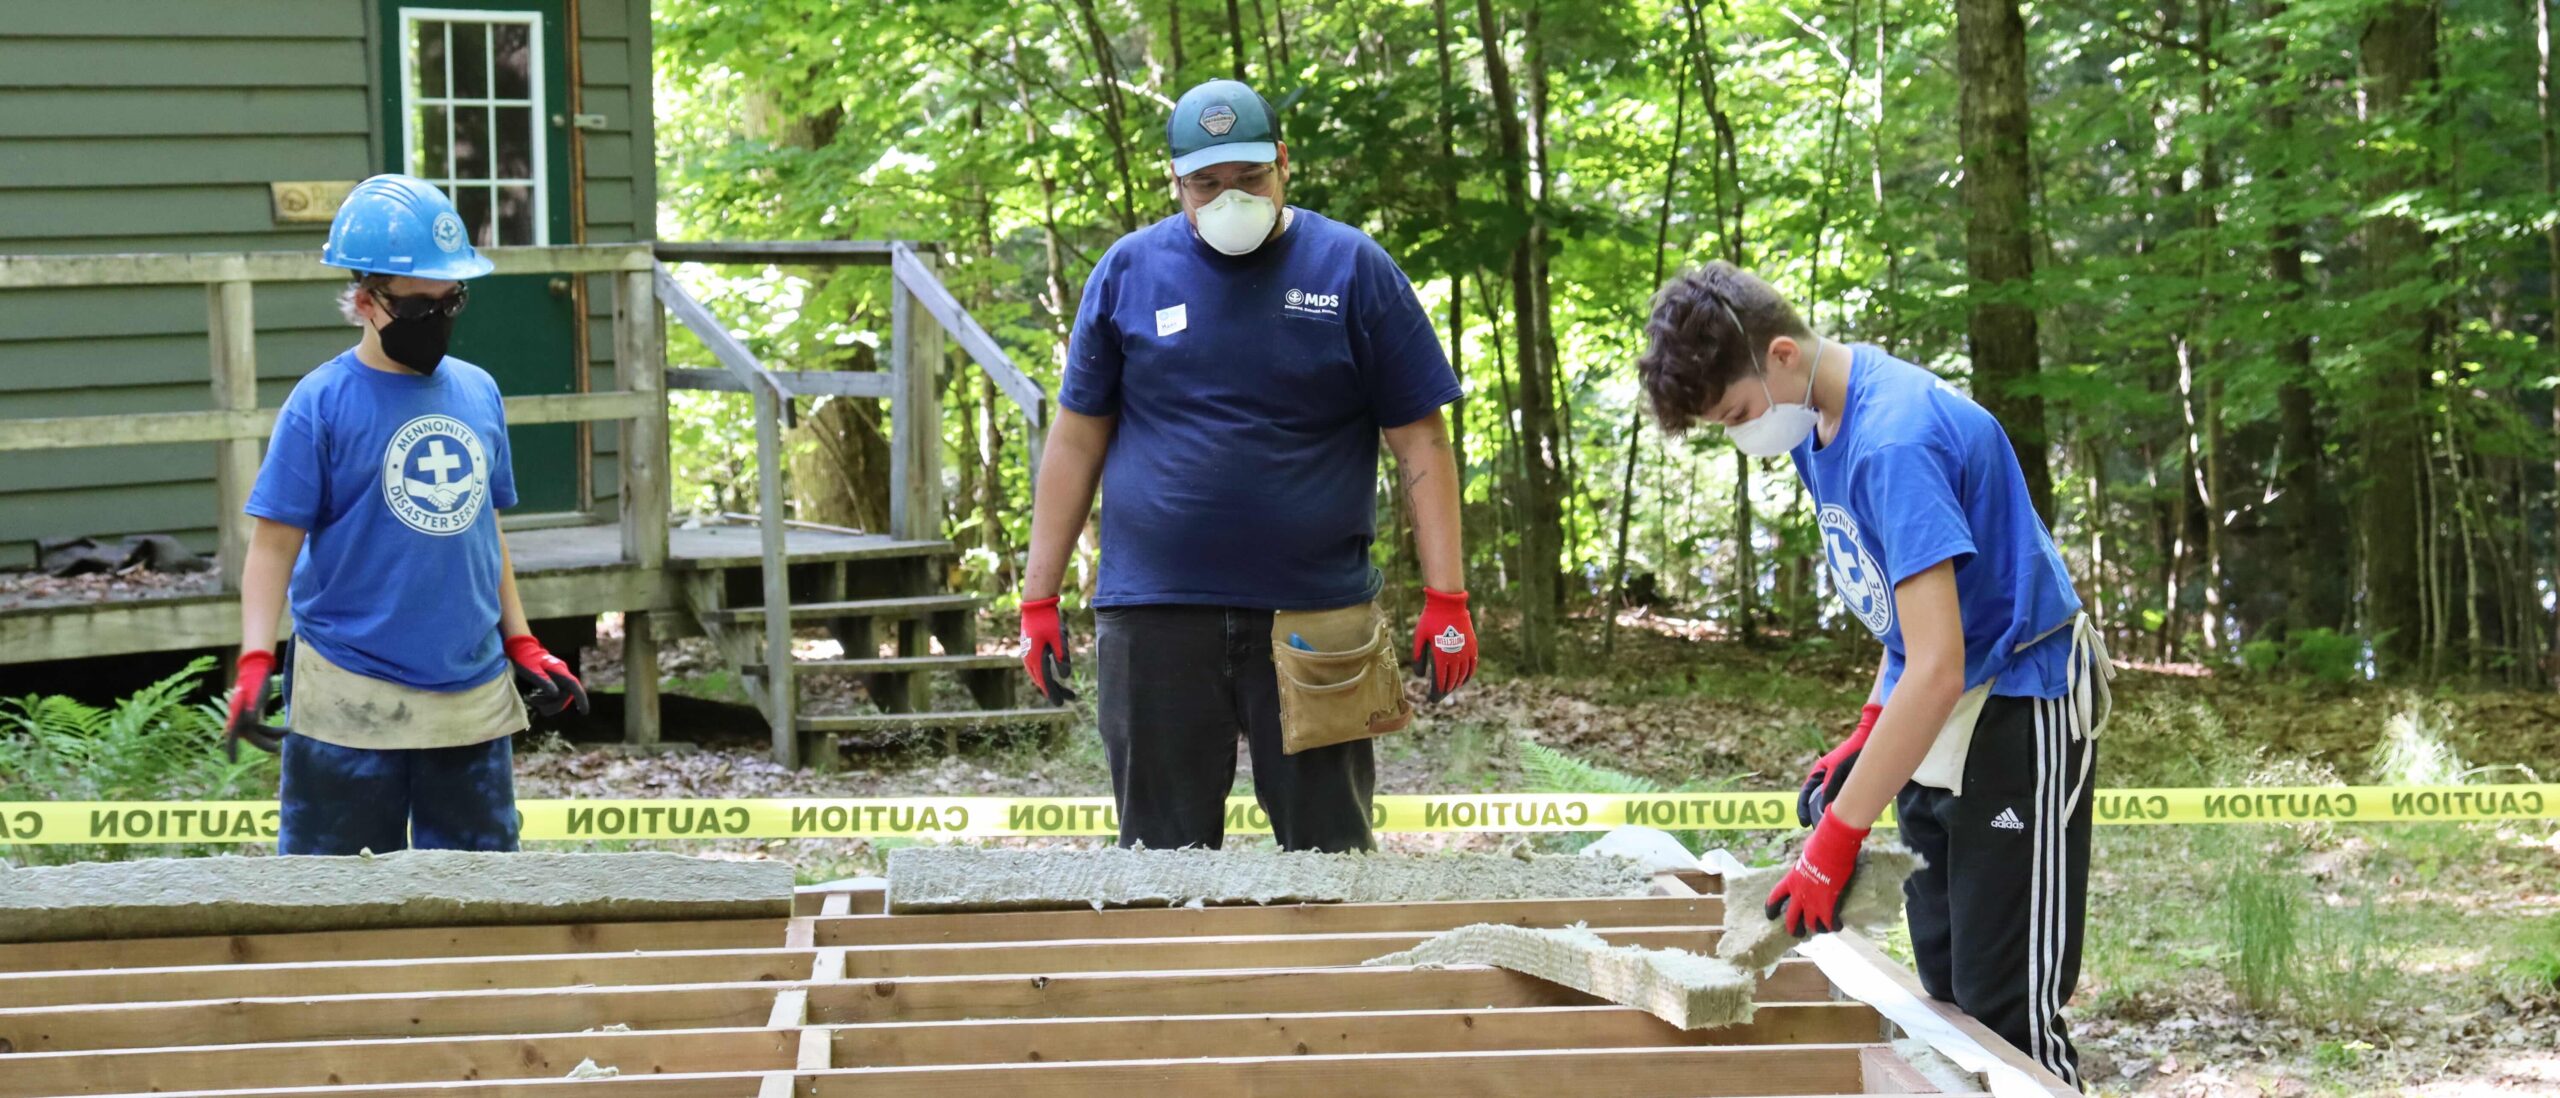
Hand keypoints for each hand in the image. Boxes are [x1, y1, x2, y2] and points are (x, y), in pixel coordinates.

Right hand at [223, 649, 284, 759]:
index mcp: (236, 713)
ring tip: (289, 730)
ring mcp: (246, 717)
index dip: (232, 749)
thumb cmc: (255, 679)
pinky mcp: (254, 715)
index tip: (233, 762)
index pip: (232, 735)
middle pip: (250, 736)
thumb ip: (254, 706)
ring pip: (258, 732)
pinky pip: (262, 727)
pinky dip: (273, 731)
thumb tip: (252, 720)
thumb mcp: (256, 692)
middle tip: (276, 749)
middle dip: (263, 743)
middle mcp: (239, 717)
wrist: (257, 669)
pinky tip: (286, 730)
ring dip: (272, 735)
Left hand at [505, 635, 589, 716]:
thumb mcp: (531, 671)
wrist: (522, 648)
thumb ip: (544, 682)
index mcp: (559, 670)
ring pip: (561, 696)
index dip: (581, 699)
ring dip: (548, 703)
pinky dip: (546, 700)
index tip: (584, 712)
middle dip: (554, 705)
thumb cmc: (525, 659)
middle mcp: (562, 673)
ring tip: (532, 701)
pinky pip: (555, 694)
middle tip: (538, 707)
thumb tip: (555, 694)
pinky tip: (534, 699)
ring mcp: (559, 677)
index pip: (574, 686)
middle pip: (567, 695)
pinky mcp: (554, 680)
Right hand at [1019, 596, 1076, 703]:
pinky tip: (1051, 676)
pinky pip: (1037, 667)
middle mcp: (1029, 659)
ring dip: (1050, 683)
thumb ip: (1062, 657)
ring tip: (1063, 690)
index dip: (1054, 694)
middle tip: (1071, 697)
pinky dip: (1044, 675)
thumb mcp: (1059, 638)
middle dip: (1056, 690)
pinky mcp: (1029, 649)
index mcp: (1035, 658)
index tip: (1062, 704)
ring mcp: (1027, 654)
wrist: (1036, 604)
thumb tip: (1065, 677)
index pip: (1045, 682)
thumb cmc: (1048, 620)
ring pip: (1038, 675)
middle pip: (1042, 681)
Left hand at [1411, 587, 1477, 701]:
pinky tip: (1463, 679)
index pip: (1440, 681)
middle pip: (1452, 680)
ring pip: (1463, 675)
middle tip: (1439, 695)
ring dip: (1456, 684)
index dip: (1437, 693)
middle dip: (1445, 690)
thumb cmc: (1430, 619)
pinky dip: (1468, 675)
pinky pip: (1472, 665)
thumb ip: (1418, 658)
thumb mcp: (1419, 638)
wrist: (1448, 603)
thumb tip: (1421, 676)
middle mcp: (1456, 656)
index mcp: (1441, 656)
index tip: (1432, 699)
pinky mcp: (1472, 645)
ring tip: (1449, 688)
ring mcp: (1466, 651)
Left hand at [1766, 807, 1869, 936]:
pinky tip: (1838, 926)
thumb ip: (1805, 862)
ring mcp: (1813, 902)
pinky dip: (1834, 926)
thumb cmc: (1820, 845)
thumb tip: (1810, 856)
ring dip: (1816, 929)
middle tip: (1796, 934)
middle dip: (1792, 928)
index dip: (1771, 908)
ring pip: (1811, 925)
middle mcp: (1799, 895)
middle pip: (1791, 918)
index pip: (1775, 898)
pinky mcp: (1828, 906)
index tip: (1770, 916)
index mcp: (1790, 880)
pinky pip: (1830, 923)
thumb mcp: (1806, 854)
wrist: (1832, 848)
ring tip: (1821, 930)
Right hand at [1799, 703, 1882, 826]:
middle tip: (1818, 828)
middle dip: (1816, 814)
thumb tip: (1825, 810)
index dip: (1803, 808)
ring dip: (1829, 813)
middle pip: (1817, 799)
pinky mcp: (1852, 784)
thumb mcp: (1839, 772)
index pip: (1807, 793)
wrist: (1872, 740)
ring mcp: (1840, 780)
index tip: (1805, 823)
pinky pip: (1844, 799)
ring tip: (1830, 826)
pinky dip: (1842, 809)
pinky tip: (1847, 818)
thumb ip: (1831, 790)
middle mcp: (1827, 777)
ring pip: (1831, 801)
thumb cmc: (1853, 753)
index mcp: (1819, 772)